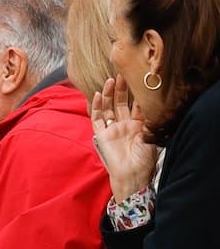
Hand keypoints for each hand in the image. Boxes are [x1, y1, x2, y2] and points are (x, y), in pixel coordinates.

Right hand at [91, 75, 157, 201]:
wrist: (132, 175)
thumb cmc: (144, 160)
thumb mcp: (152, 136)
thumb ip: (149, 120)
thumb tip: (152, 103)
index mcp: (138, 126)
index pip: (137, 105)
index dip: (137, 93)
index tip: (139, 79)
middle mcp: (124, 125)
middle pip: (121, 103)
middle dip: (122, 89)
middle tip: (123, 74)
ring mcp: (112, 129)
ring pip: (108, 108)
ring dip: (109, 94)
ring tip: (111, 80)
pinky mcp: (101, 135)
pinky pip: (96, 118)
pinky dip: (96, 107)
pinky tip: (97, 95)